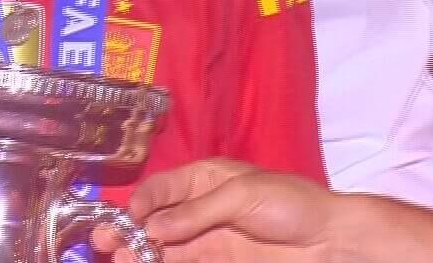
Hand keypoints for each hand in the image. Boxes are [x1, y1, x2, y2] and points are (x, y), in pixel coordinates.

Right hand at [91, 159, 334, 262]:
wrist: (328, 238)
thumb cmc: (289, 203)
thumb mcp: (242, 196)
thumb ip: (195, 212)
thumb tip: (153, 228)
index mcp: (205, 177)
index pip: (162, 188)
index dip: (139, 203)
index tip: (123, 219)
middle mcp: (200, 205)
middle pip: (156, 218)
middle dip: (129, 228)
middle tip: (103, 244)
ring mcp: (207, 235)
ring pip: (164, 244)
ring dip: (139, 250)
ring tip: (117, 258)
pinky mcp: (217, 259)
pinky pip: (182, 261)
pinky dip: (161, 262)